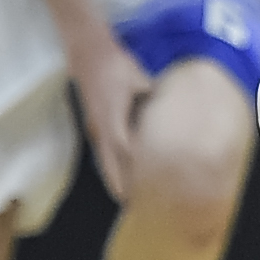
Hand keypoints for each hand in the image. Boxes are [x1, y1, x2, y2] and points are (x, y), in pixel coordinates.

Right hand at [68, 32, 154, 201]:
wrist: (88, 53)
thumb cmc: (115, 65)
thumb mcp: (139, 78)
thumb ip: (152, 97)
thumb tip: (170, 110)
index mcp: (113, 117)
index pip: (124, 148)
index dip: (133, 167)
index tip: (145, 184)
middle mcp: (102, 127)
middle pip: (109, 164)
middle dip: (120, 185)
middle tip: (131, 205)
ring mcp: (95, 127)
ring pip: (103, 160)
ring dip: (113, 179)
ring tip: (124, 197)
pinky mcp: (94, 124)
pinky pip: (102, 151)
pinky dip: (110, 166)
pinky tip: (118, 172)